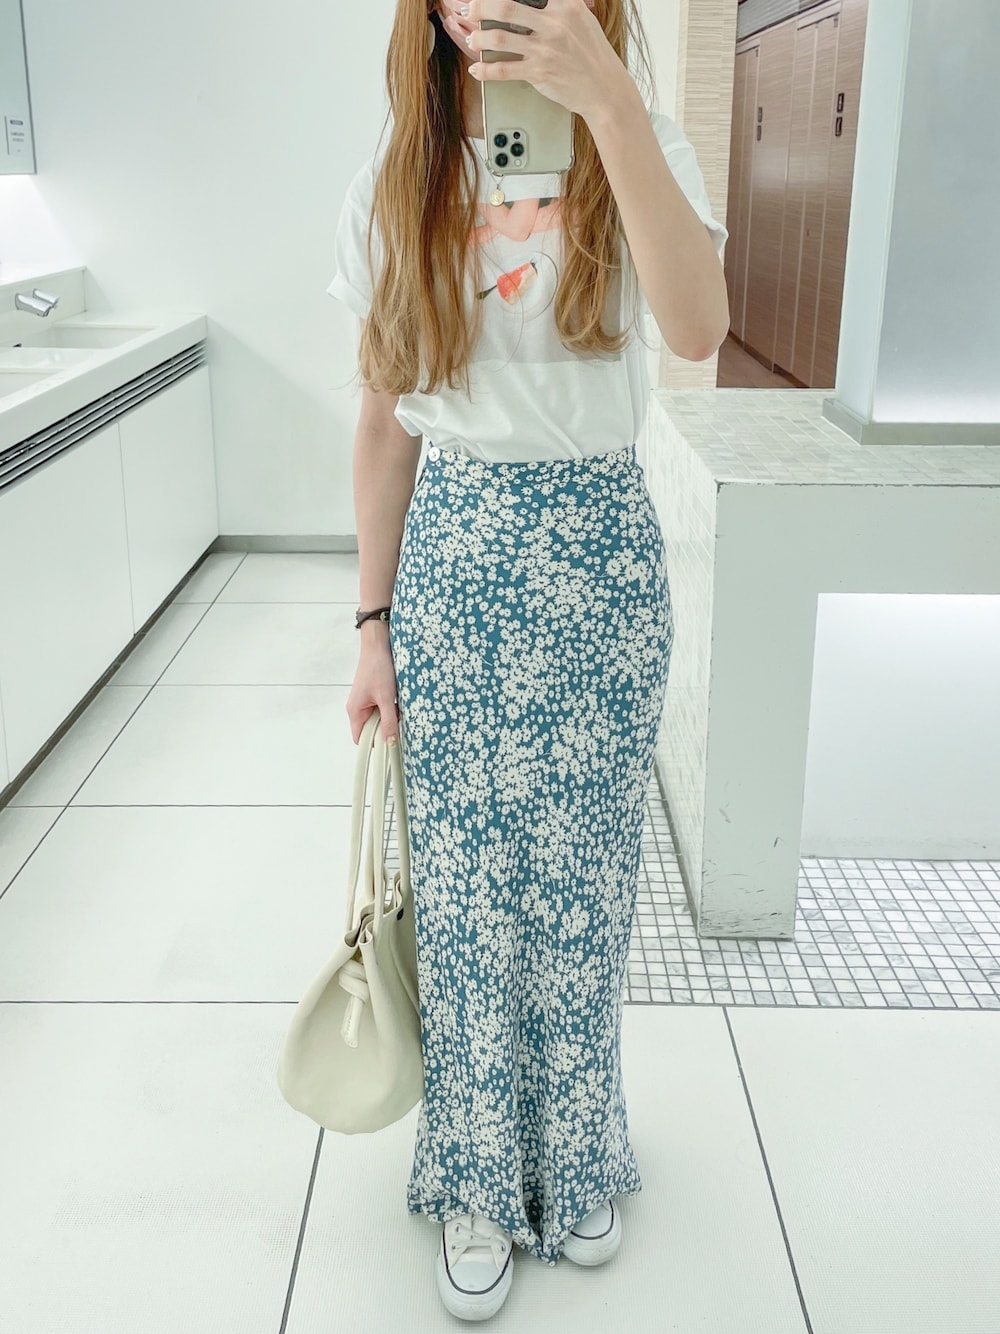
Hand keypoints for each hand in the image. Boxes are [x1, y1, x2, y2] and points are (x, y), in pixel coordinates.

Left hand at [462, 0, 630, 120]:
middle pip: (506, 6)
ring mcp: (545, 49)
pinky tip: (477, 69)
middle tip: (469, 8)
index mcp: (566, 6)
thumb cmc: (594, 56)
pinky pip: (504, 70)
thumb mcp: (583, 21)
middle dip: (481, 7)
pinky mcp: (539, 73)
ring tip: (471, 39)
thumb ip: (561, 8)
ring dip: (479, 37)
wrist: (605, 90)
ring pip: (500, 37)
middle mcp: (553, 24)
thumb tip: (539, 3)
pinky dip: (486, 70)